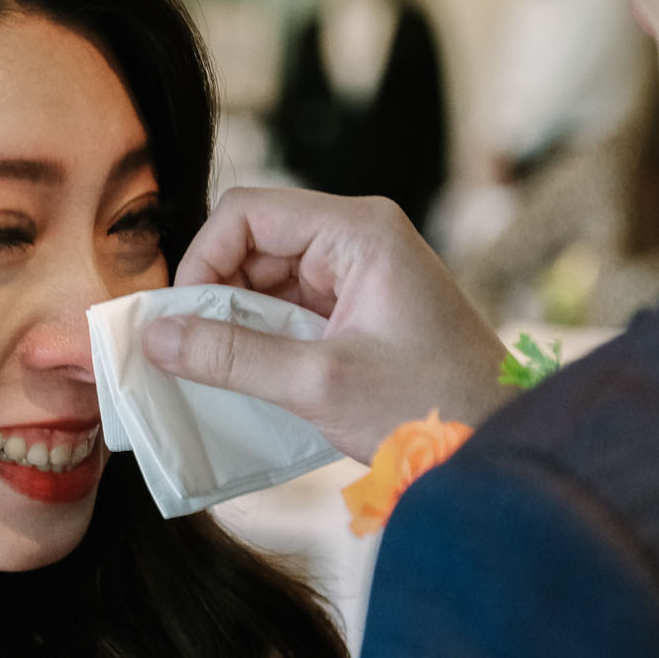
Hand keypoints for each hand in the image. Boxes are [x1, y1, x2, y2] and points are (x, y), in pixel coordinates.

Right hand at [142, 188, 510, 462]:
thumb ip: (232, 356)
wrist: (501, 443)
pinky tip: (254, 376)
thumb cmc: (431, 407)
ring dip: (239, 321)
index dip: (203, 259)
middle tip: (193, 352)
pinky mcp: (361, 307)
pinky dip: (264, 338)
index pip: (249, 214)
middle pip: (254, 242)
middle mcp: (360, 238)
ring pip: (267, 278)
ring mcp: (362, 272)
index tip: (183, 318)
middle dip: (217, 295)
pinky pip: (291, 307)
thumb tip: (157, 336)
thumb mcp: (319, 384)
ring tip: (225, 371)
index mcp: (360, 231)